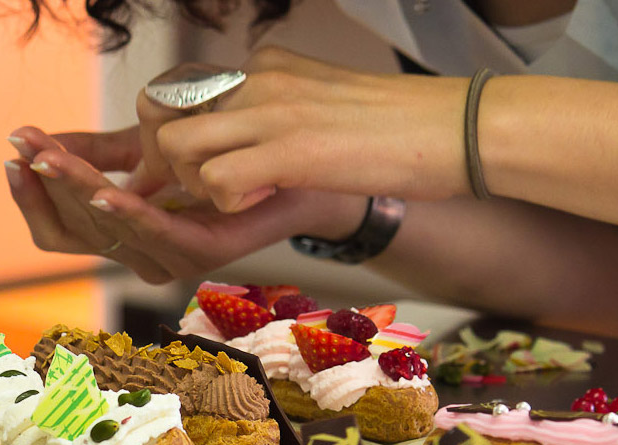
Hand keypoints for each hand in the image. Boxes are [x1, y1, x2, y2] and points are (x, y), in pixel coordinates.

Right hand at [6, 125, 367, 282]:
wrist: (290, 168)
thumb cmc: (219, 157)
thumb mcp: (144, 148)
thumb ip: (95, 150)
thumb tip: (38, 142)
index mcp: (121, 238)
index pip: (56, 230)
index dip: (30, 196)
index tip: (12, 152)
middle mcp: (139, 258)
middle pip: (74, 231)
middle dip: (46, 186)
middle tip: (25, 147)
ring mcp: (168, 262)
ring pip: (107, 231)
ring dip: (75, 191)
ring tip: (48, 159)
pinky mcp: (201, 254)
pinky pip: (154, 234)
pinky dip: (127, 212)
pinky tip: (104, 190)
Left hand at [132, 47, 472, 211]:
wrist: (458, 127)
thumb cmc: (402, 128)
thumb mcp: (323, 104)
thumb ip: (278, 112)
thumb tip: (249, 145)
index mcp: (266, 66)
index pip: (178, 88)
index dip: (167, 132)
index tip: (185, 168)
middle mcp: (260, 79)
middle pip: (159, 110)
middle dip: (165, 160)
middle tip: (197, 190)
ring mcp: (272, 111)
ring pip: (178, 145)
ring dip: (194, 183)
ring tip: (237, 196)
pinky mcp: (291, 150)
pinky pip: (217, 181)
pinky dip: (229, 204)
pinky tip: (266, 201)